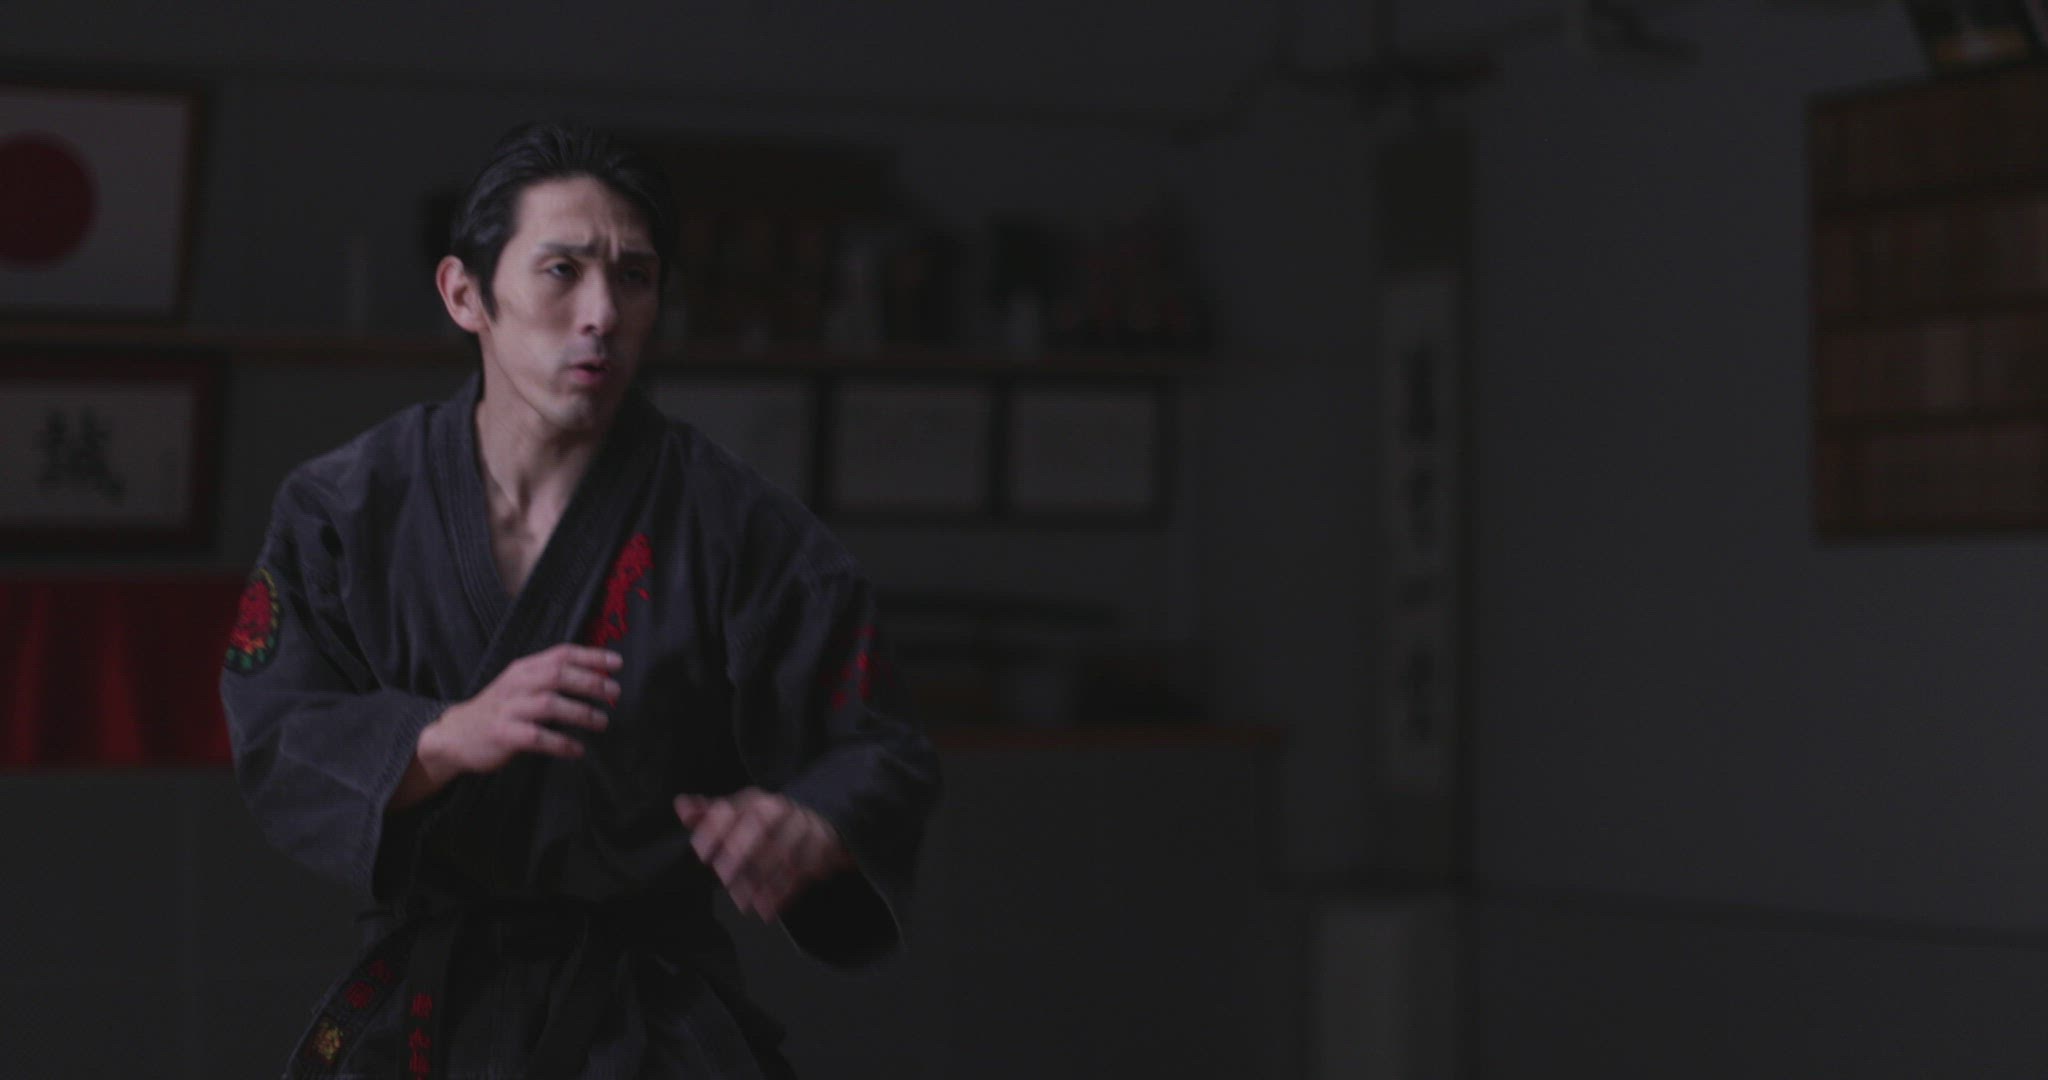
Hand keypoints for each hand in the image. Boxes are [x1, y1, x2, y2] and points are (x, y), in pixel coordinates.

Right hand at [391, 645, 620, 809]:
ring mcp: (508, 709)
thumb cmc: (500, 709)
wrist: (456, 735)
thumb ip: (551, 678)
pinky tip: (577, 750)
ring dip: (580, 713)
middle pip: (557, 675)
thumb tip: (598, 677)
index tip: (617, 663)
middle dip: (590, 682)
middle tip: (615, 693)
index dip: (591, 656)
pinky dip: (561, 743)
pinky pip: (536, 737)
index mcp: (524, 668)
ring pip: (549, 704)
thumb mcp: (521, 685)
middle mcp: (517, 684)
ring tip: (602, 722)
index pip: (561, 654)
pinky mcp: (502, 734)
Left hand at [674, 788, 852, 920]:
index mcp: (755, 801)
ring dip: (762, 880)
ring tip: (744, 903)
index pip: (732, 808)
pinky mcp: (822, 848)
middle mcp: (780, 809)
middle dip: (740, 851)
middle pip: (761, 824)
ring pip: (783, 851)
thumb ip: (709, 813)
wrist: (820, 820)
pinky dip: (784, 893)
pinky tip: (767, 910)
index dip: (714, 829)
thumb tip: (681, 805)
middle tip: (725, 878)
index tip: (702, 853)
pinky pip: (803, 870)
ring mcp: (804, 828)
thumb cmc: (768, 822)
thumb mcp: (739, 814)